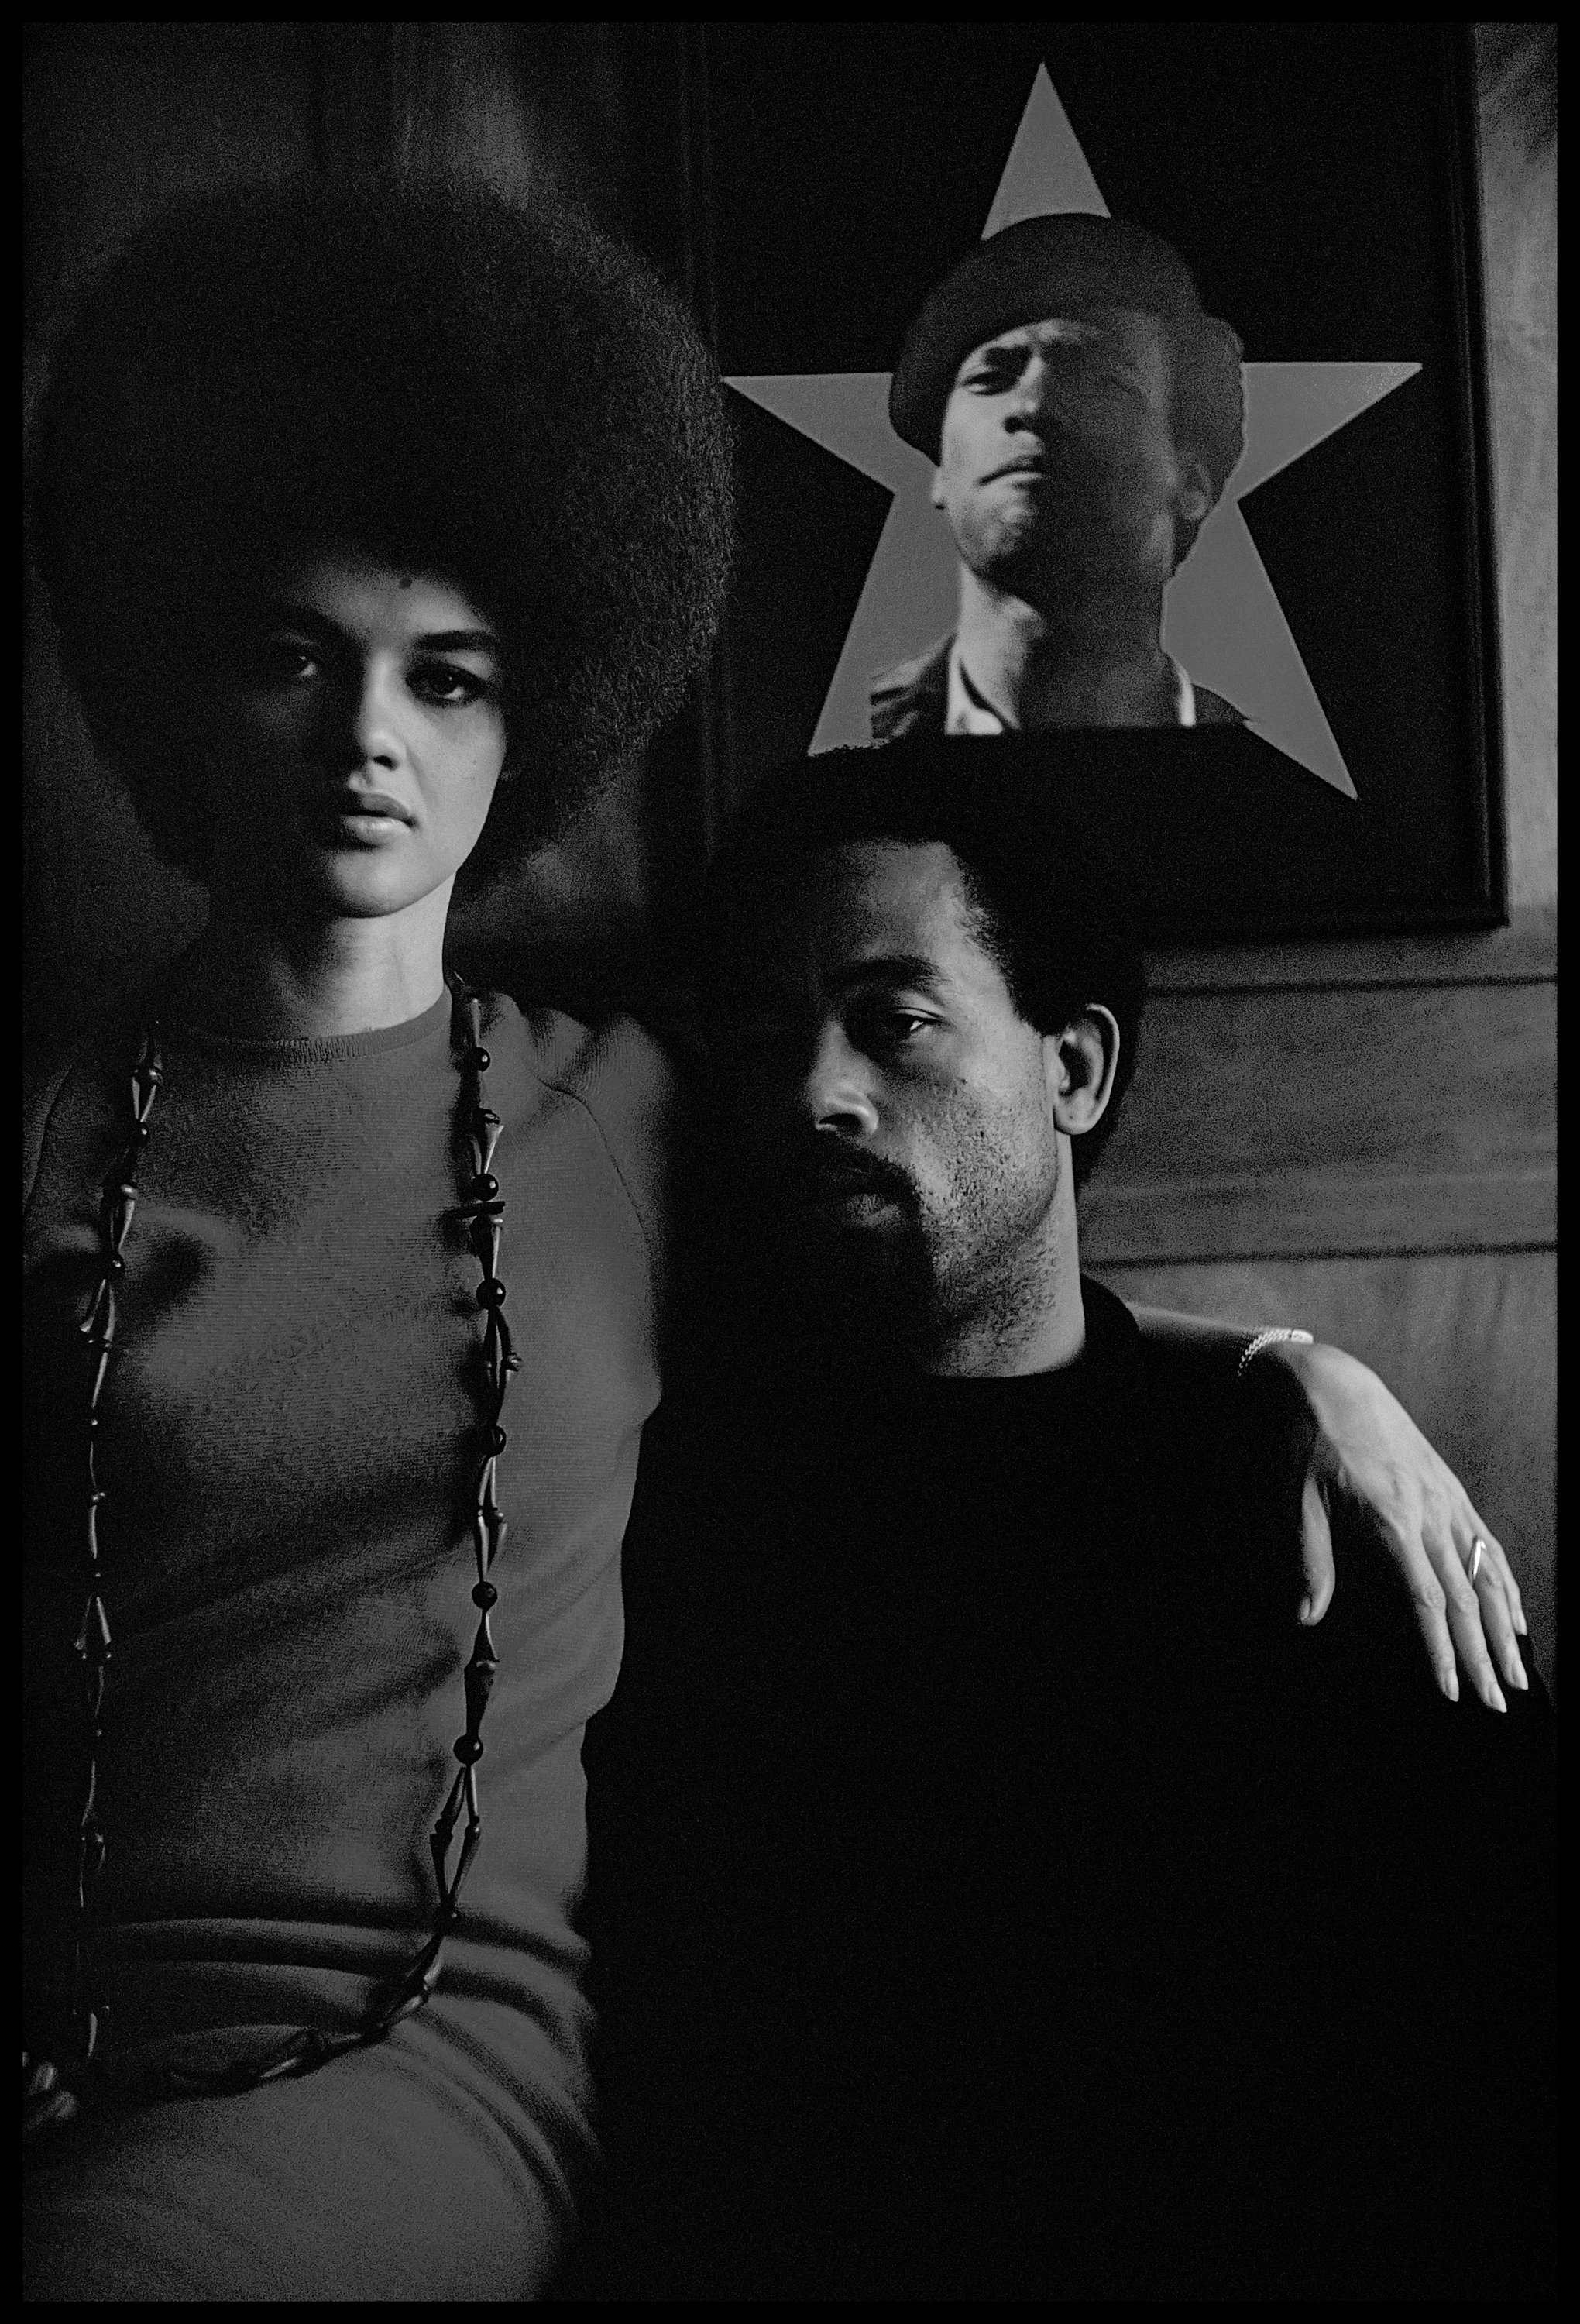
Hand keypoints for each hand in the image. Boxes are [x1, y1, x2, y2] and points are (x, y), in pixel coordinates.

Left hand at [1258, 1339, 1528, 1711]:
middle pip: (1466, 1597)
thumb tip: (1306, 1617)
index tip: (1452, 1690)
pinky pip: (1487, 1544)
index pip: (1428, 1598)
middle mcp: (1429, 1514)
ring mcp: (1446, 1501)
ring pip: (1486, 1574)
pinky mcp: (1450, 1491)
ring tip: (1518, 1673)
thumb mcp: (1297, 1500)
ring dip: (1503, 1627)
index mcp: (1391, 1520)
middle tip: (1498, 1701)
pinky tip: (1514, 1615)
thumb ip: (1310, 1559)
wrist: (1332, 1383)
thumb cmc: (1308, 1441)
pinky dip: (1505, 1582)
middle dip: (1483, 1654)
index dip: (1442, 1648)